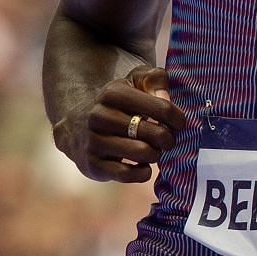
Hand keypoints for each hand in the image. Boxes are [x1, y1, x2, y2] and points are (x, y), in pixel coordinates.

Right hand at [58, 66, 186, 183]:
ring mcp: (94, 141)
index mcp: (113, 93)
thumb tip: (166, 99)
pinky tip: (142, 165)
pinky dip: (143, 173)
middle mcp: (100, 116)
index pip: (162, 108)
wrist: (78, 124)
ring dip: (156, 155)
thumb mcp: (134, 81)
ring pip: (143, 153)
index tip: (178, 124)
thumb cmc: (117, 103)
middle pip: (155, 133)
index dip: (178, 119)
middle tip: (167, 140)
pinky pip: (128, 174)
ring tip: (153, 150)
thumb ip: (155, 80)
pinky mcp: (93, 165)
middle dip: (168, 139)